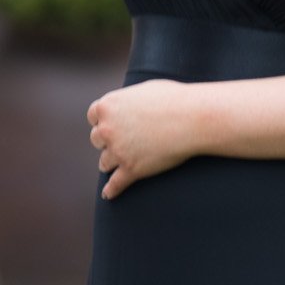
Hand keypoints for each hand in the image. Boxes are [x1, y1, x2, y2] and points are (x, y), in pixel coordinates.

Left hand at [88, 79, 197, 198]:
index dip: (101, 121)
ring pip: (104, 162)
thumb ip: (128, 101)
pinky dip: (111, 190)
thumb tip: (126, 105)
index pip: (93, 116)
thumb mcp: (143, 91)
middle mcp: (107, 129)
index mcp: (108, 106)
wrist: (191, 118)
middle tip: (122, 141)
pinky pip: (115, 184)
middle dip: (107, 141)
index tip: (108, 124)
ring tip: (120, 164)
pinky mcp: (131, 169)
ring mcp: (118, 151)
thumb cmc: (172, 99)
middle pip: (96, 139)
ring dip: (111, 162)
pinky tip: (108, 194)